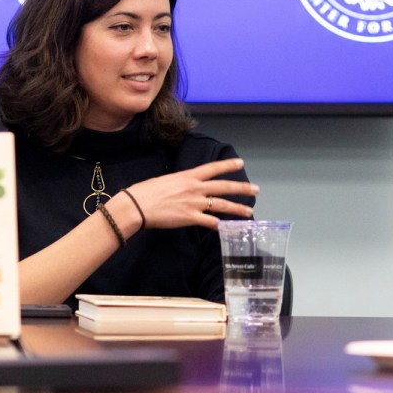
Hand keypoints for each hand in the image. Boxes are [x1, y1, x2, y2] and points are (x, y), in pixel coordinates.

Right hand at [123, 158, 255, 230]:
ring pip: (221, 205)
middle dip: (241, 188)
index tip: (240, 163)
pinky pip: (209, 222)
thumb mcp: (165, 181)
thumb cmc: (145, 192)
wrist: (137, 205)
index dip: (228, 165)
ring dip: (237, 208)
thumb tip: (182, 188)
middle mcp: (194, 188)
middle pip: (224, 187)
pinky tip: (226, 228)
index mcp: (188, 176)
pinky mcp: (190, 218)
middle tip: (256, 189)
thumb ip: (179, 184)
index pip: (212, 168)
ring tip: (249, 212)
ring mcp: (194, 203)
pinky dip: (219, 226)